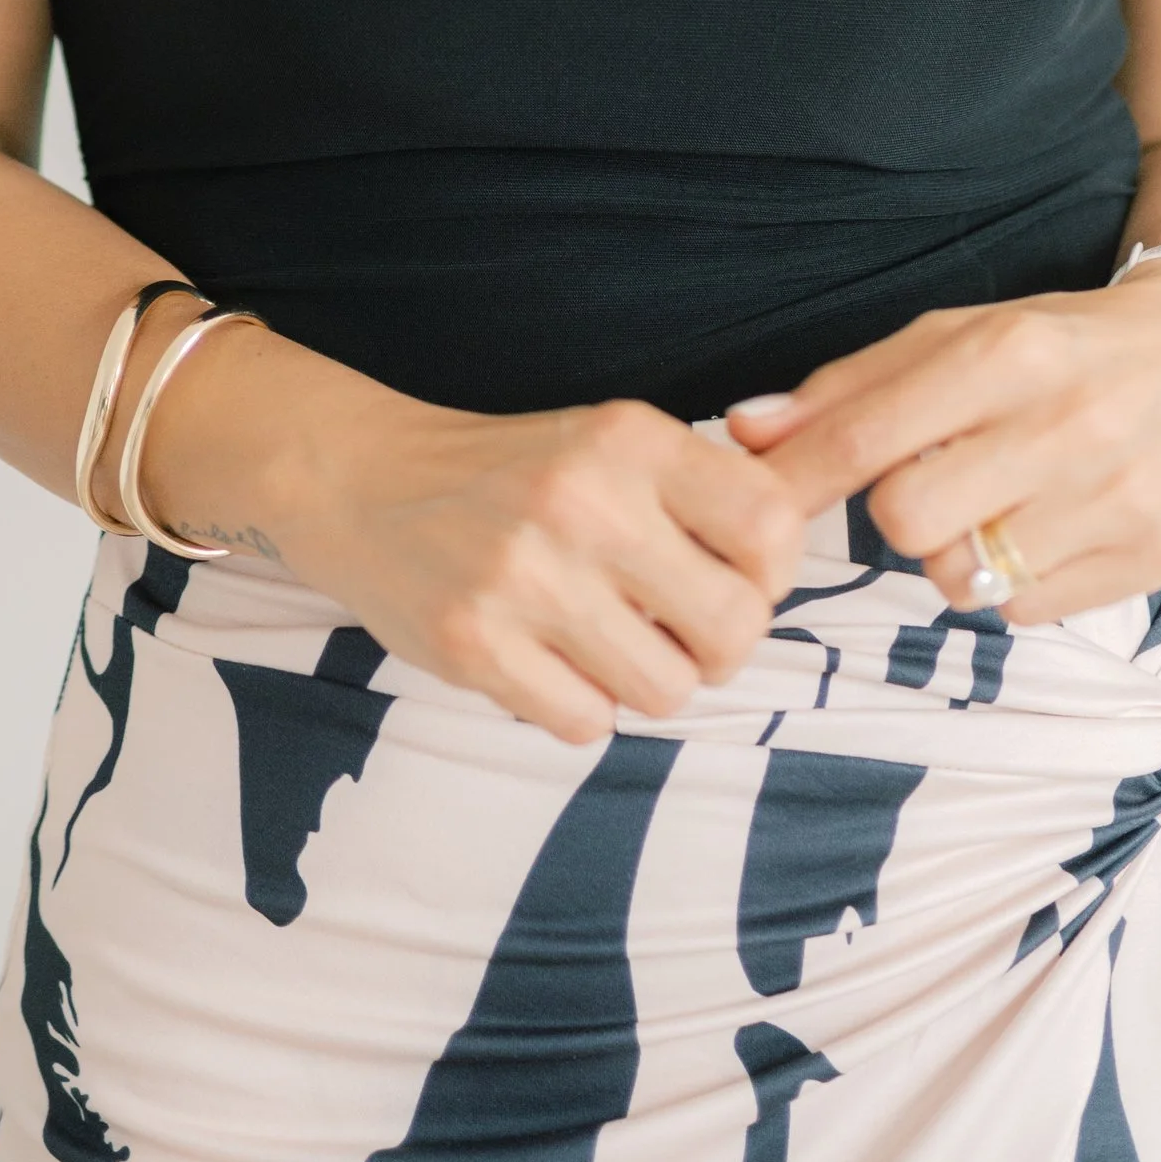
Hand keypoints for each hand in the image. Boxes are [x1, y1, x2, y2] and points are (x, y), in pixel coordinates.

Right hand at [157, 345, 809, 746]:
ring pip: (666, 691)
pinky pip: (585, 723)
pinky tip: (545, 661)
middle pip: (734, 629)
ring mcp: (525, 577)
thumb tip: (801, 546)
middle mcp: (583, 501)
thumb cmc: (511, 471)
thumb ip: (702, 488)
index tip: (731, 576)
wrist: (360, 476)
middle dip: (716, 647)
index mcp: (629, 438)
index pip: (771, 526)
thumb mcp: (609, 441)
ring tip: (603, 644)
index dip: (770, 573)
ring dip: (645, 682)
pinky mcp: (473, 644)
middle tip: (675, 629)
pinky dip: (578, 707)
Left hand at [725, 260, 1160, 620]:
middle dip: (896, 514)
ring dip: (957, 554)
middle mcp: (1071, 424)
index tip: (757, 503)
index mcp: (1011, 352)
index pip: (870, 437)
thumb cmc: (1061, 345)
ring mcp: (1120, 498)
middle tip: (928, 484)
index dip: (797, 478)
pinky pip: (1027, 612)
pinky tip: (1049, 526)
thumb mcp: (959, 336)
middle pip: (907, 522)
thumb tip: (746, 434)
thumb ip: (850, 387)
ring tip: (995, 507)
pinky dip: (1017, 582)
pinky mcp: (1157, 557)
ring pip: (966, 581)